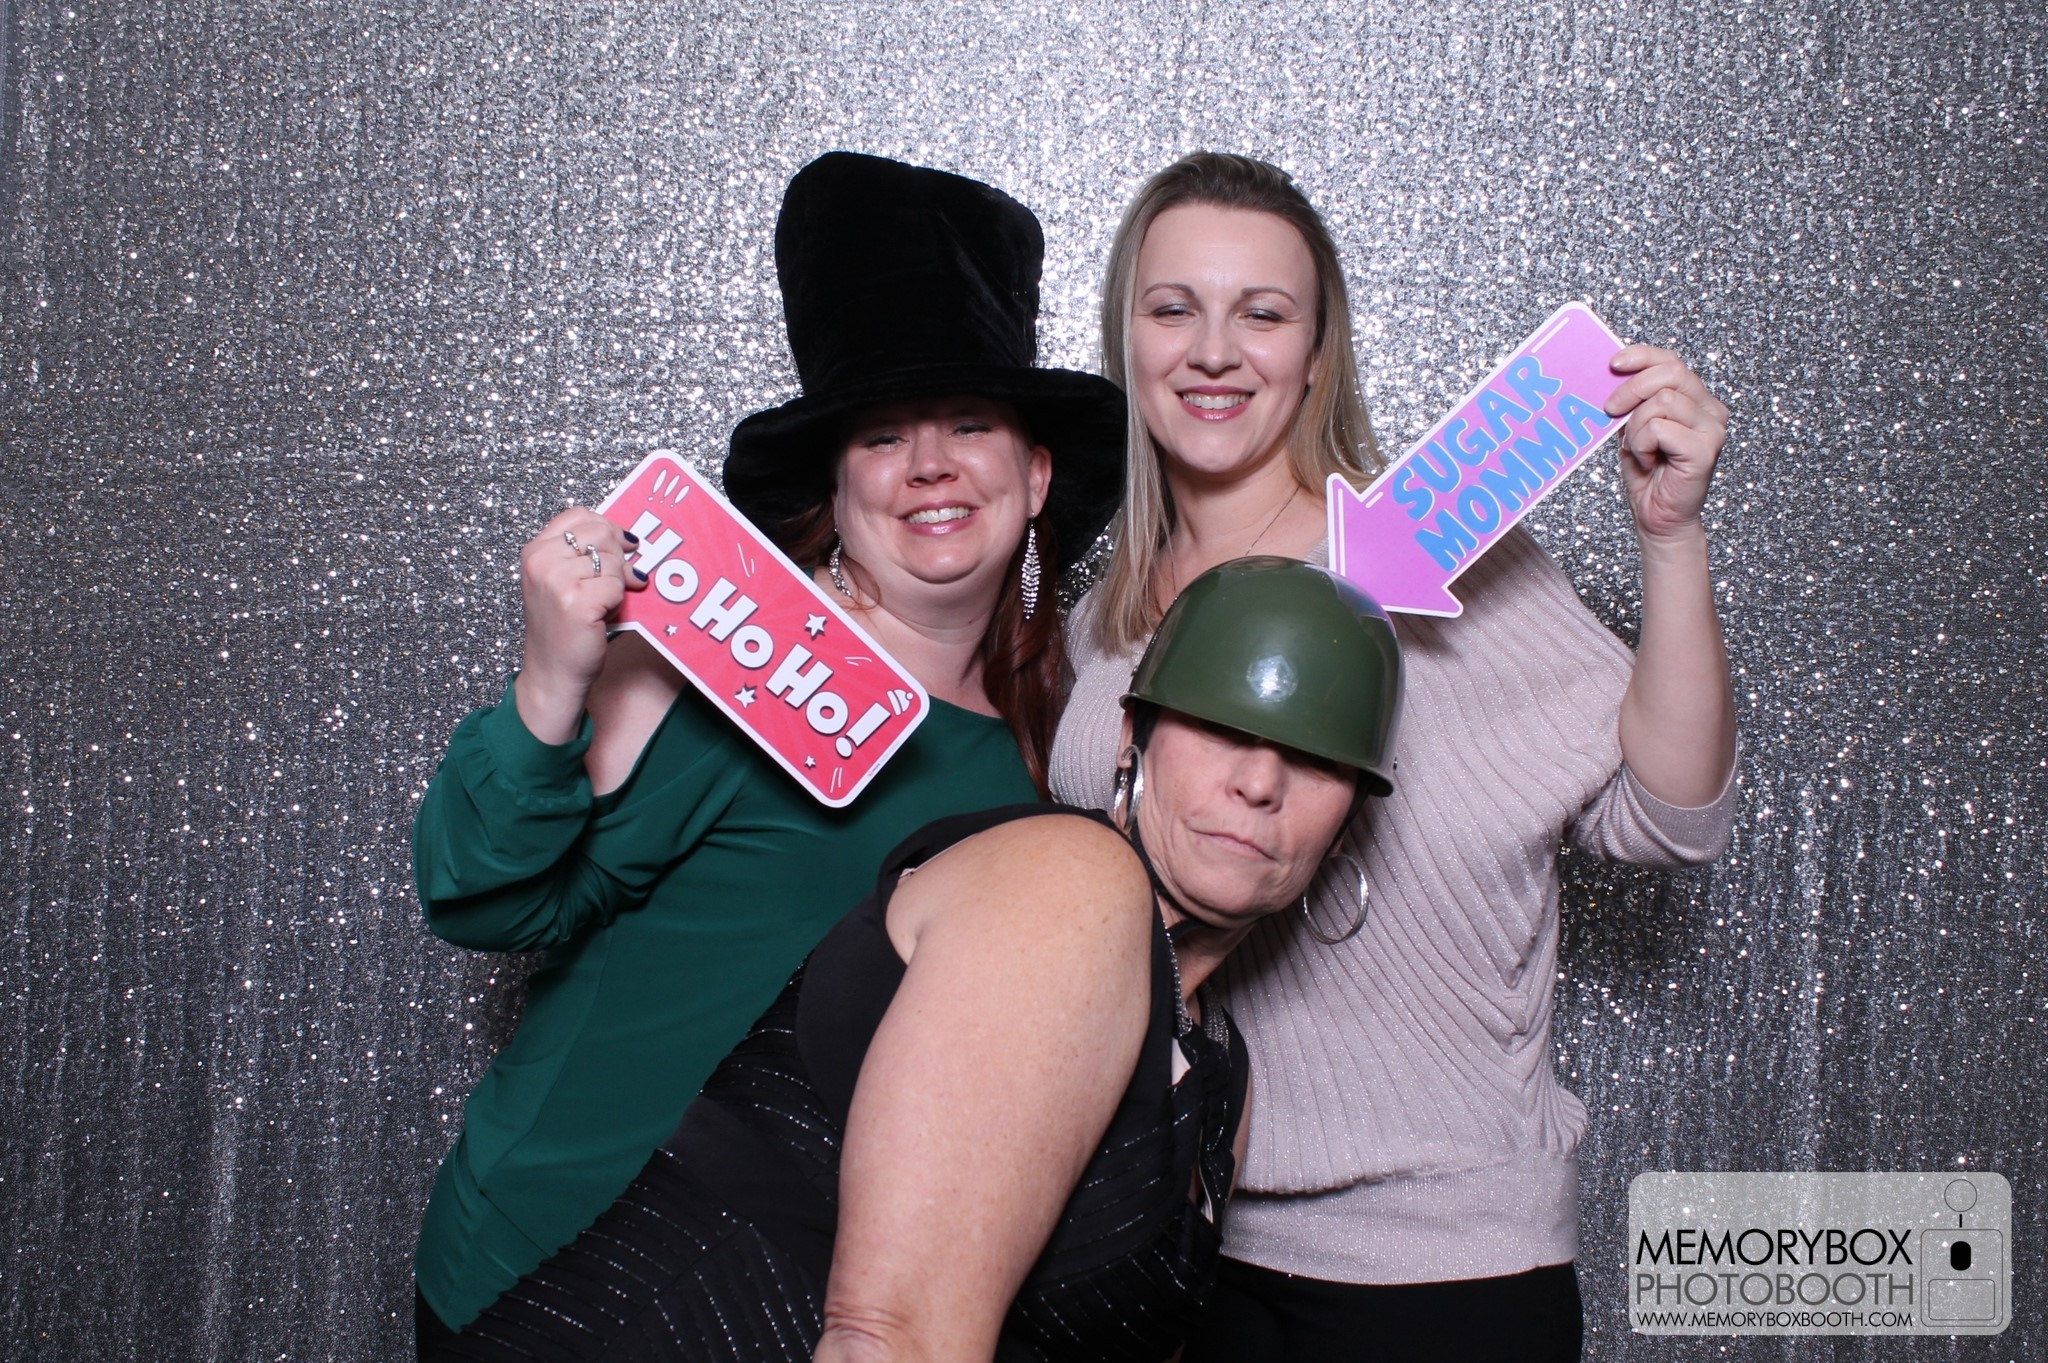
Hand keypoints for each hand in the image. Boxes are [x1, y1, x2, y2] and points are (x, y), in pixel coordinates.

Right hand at [515, 508, 646, 741]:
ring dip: (616, 584)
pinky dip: (618, 602)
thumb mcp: (561, 581)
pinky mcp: (576, 601)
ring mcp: (557, 580)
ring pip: (612, 561)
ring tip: (600, 604)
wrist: (553, 673)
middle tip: (612, 583)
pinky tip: (603, 615)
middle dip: (617, 557)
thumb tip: (629, 538)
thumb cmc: (562, 629)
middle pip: (601, 533)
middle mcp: (541, 561)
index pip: (580, 515)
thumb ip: (582, 554)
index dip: (606, 529)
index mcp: (535, 551)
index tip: (619, 546)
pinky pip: (617, 585)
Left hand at [1604, 345, 1728, 542]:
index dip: (1642, 356)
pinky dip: (1643, 444)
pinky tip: (1649, 461)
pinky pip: (1660, 428)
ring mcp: (1712, 428)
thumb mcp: (1633, 427)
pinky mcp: (1705, 448)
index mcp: (1696, 399)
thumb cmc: (1647, 473)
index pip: (1672, 360)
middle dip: (1632, 388)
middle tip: (1611, 409)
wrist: (1658, 517)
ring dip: (1637, 427)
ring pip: (1662, 401)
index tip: (1614, 364)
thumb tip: (1613, 372)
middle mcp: (1711, 409)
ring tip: (1640, 449)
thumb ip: (1633, 400)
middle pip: (1671, 372)